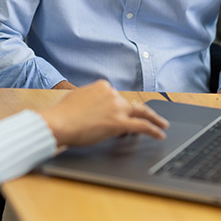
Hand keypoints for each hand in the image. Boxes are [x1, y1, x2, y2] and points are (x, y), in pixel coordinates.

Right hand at [38, 80, 168, 147]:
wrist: (57, 122)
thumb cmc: (62, 115)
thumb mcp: (78, 99)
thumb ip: (90, 100)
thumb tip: (94, 108)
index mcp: (102, 86)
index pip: (118, 97)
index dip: (121, 108)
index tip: (123, 114)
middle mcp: (112, 94)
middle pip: (131, 105)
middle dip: (142, 112)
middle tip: (154, 117)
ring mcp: (116, 107)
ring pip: (141, 113)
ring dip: (154, 119)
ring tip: (162, 125)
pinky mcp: (118, 122)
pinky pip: (142, 126)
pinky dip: (153, 130)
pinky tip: (160, 134)